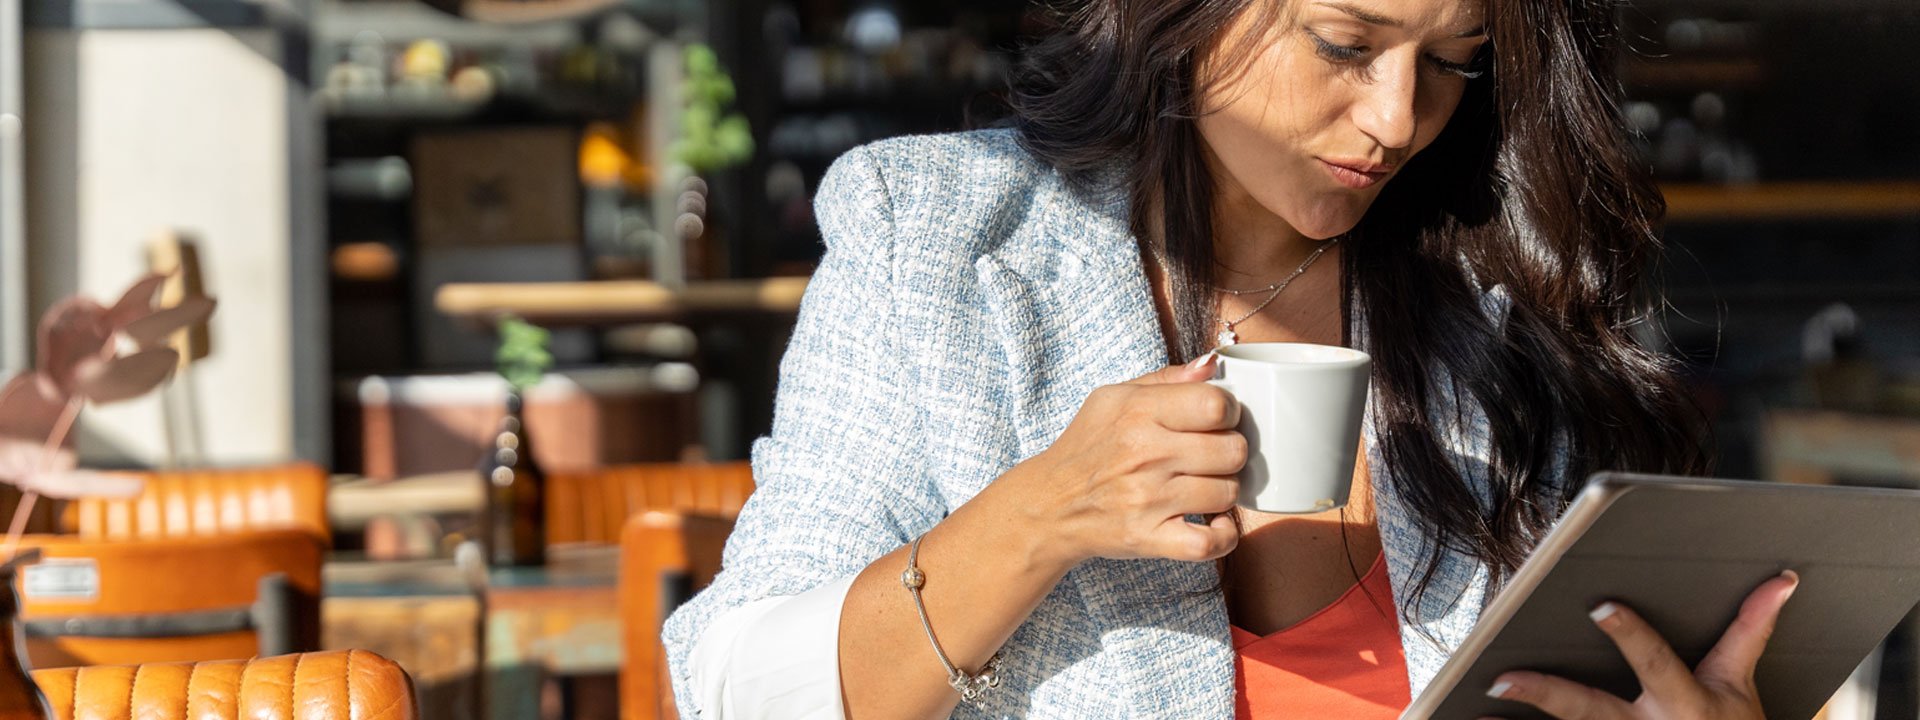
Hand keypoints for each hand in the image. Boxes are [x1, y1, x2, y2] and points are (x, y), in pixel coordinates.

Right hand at [1006, 354, 1245, 568]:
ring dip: (1223, 491)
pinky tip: (1215, 523)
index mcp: (1138, 412)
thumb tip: (1212, 365)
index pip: (1217, 405)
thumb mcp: (1113, 398)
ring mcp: (1148, 500)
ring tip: (1205, 487)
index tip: (1219, 421)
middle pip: (1233, 450)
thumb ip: (1167, 379)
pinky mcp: (1149, 538)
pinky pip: (1210, 544)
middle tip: (1213, 456)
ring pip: (1228, 493)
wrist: (1049, 504)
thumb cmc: (1087, 447)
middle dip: (1230, 452)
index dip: (1229, 412)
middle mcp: (1145, 454)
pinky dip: (1223, 536)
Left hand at [1483, 570, 1800, 719]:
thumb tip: (1781, 579)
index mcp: (1686, 702)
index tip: (1600, 605)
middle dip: (1548, 694)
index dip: (1630, 635)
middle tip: (1502, 677)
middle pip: (1590, 710)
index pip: (1654, 663)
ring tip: (1474, 712)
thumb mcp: (1744, 685)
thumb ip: (1751, 630)